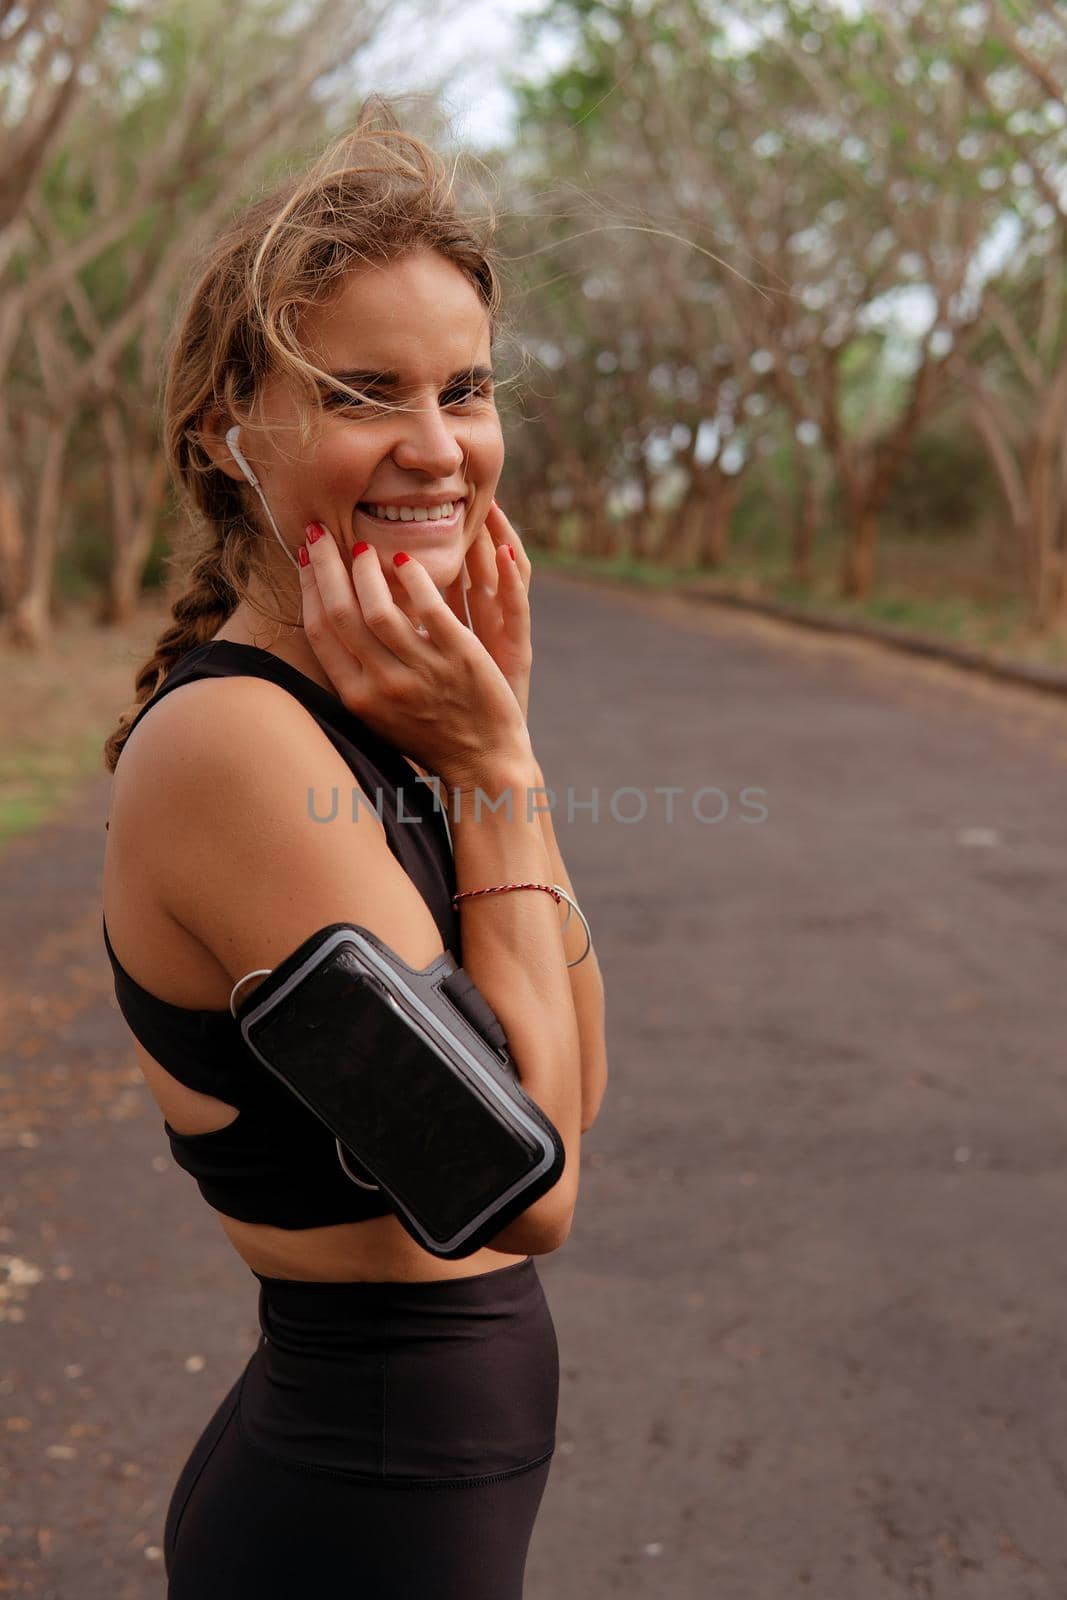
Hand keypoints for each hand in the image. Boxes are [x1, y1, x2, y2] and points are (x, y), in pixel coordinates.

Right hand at [298, 524, 531, 791]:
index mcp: (357, 697)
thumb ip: (354, 671)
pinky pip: (428, 607)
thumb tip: (326, 617)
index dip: (308, 587)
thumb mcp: (378, 713)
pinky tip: (404, 557)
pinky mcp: (460, 656)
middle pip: (341, 613)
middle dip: (325, 565)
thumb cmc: (428, 733)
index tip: (305, 555)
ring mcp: (422, 671)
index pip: (319, 631)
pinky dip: (412, 576)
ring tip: (364, 547)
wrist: (483, 762)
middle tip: (320, 533)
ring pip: (379, 608)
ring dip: (365, 569)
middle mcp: (384, 686)